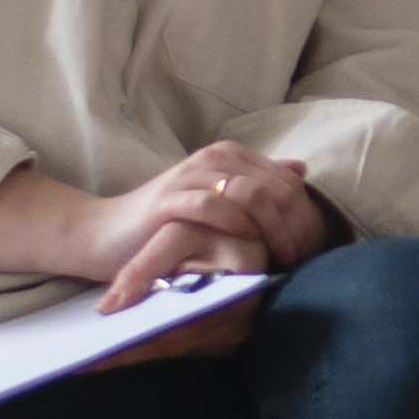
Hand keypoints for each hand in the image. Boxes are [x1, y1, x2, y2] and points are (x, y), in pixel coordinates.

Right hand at [80, 145, 314, 311]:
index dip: (304, 214)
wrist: (104, 235)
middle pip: (272, 187)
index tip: (313, 247)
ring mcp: (190, 177)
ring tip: (283, 261)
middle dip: (294, 224)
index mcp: (227, 157)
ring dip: (271, 230)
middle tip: (303, 258)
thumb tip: (301, 170)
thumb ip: (256, 184)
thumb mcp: (216, 202)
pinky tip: (247, 251)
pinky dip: (233, 229)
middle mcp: (212, 160)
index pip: (284, 181)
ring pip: (248, 195)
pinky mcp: (169, 200)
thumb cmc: (164, 224)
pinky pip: (210, 208)